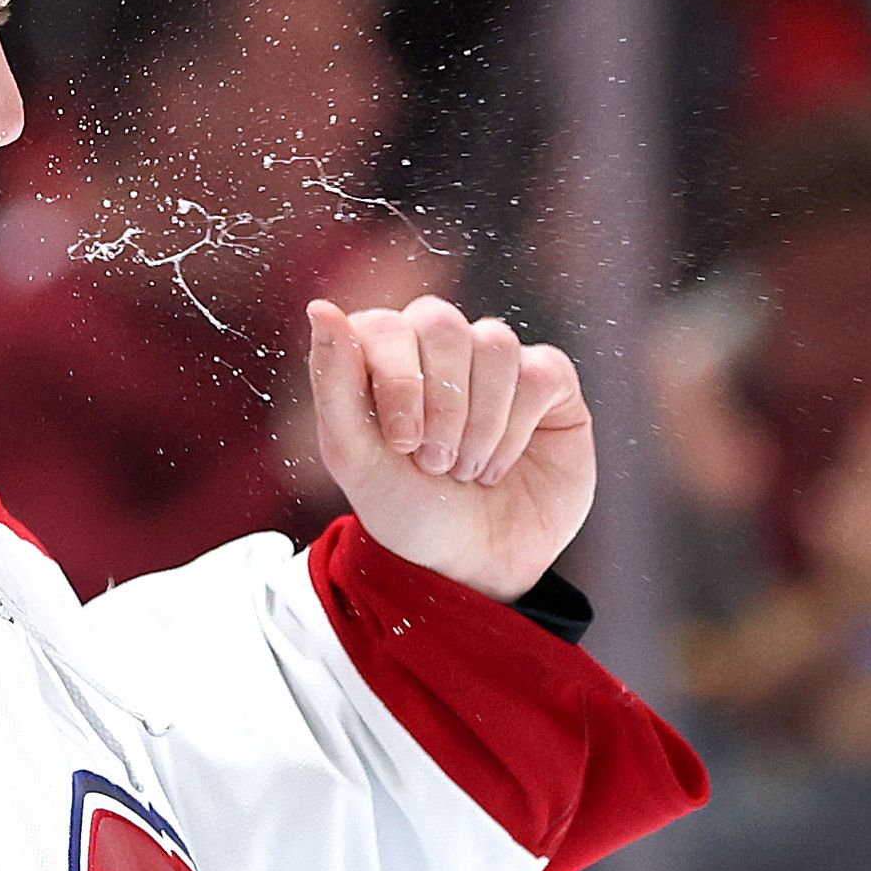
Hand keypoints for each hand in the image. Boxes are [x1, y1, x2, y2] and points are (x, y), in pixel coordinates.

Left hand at [305, 297, 593, 601]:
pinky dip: (517, 426)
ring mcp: (496, 362)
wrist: (471, 564)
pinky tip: (500, 464)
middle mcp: (439, 348)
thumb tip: (321, 307)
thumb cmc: (406, 508)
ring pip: (494, 343)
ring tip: (467, 470)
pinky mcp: (549, 383)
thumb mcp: (354, 458)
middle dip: (441, 403)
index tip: (402, 444)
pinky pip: (539, 371)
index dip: (398, 380)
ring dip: (480, 421)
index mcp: (383, 355)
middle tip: (436, 463)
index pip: (385, 325)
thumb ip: (333, 382)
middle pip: (441, 323)